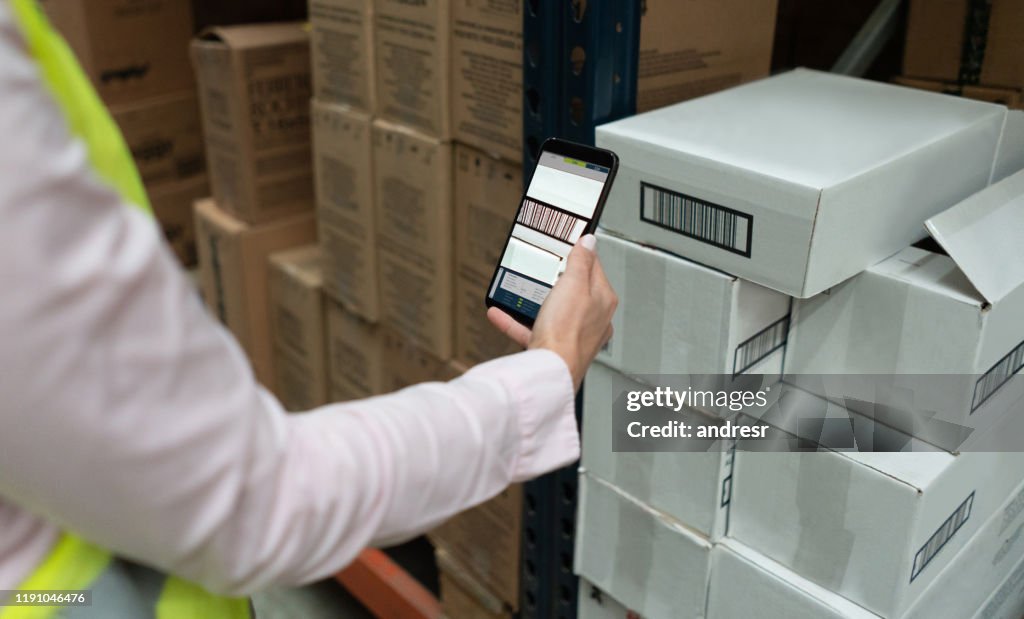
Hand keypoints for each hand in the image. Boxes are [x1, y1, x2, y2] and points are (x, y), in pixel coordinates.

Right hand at [487, 234, 616, 389]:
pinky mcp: (553, 348)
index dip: (581, 253)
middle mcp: (592, 319)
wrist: (549, 370)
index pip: (594, 268)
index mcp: (602, 300)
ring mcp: (573, 335)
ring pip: (553, 311)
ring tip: (521, 290)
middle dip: (556, 279)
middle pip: (574, 290)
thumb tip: (589, 242)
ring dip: (534, 300)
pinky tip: (501, 313)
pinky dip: (517, 321)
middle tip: (544, 266)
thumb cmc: (566, 331)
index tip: (568, 244)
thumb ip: (581, 261)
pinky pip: (532, 330)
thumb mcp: (573, 284)